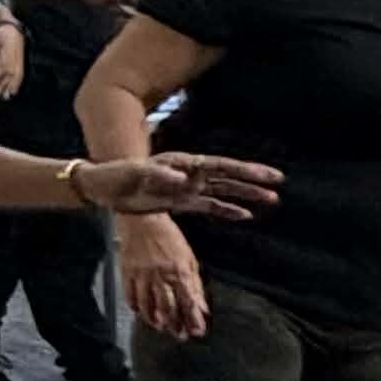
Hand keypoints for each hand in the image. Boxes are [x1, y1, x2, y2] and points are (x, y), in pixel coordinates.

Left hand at [0, 18, 25, 96]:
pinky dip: (17, 82)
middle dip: (4, 83)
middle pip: (10, 71)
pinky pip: (21, 72)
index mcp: (6, 48)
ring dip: (11, 86)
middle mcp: (14, 54)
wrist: (8, 23)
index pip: (2, 63)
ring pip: (16, 74)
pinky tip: (14, 90)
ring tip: (6, 96)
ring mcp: (19, 57)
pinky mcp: (20, 59)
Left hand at [76, 151, 276, 221]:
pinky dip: (226, 211)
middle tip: (279, 183)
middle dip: (253, 180)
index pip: (219, 166)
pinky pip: (209, 206)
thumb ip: (160, 176)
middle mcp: (189, 174)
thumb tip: (185, 179)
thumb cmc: (118, 175)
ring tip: (271, 200)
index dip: (244, 170)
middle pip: (227, 176)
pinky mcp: (179, 202)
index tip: (267, 174)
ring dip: (245, 196)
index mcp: (182, 164)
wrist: (102, 187)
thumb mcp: (137, 174)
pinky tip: (244, 217)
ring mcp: (186, 188)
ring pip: (223, 191)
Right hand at [118, 209, 207, 338]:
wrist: (143, 219)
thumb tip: (202, 306)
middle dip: (175, 324)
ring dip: (155, 320)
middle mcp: (161, 276)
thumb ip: (195, 284)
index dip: (193, 319)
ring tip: (160, 327)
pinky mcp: (127, 273)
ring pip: (148, 305)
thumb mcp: (189, 258)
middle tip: (179, 336)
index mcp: (180, 272)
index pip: (188, 302)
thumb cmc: (170, 237)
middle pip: (168, 308)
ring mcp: (142, 276)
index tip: (197, 332)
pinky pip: (130, 296)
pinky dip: (136, 307)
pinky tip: (141, 313)